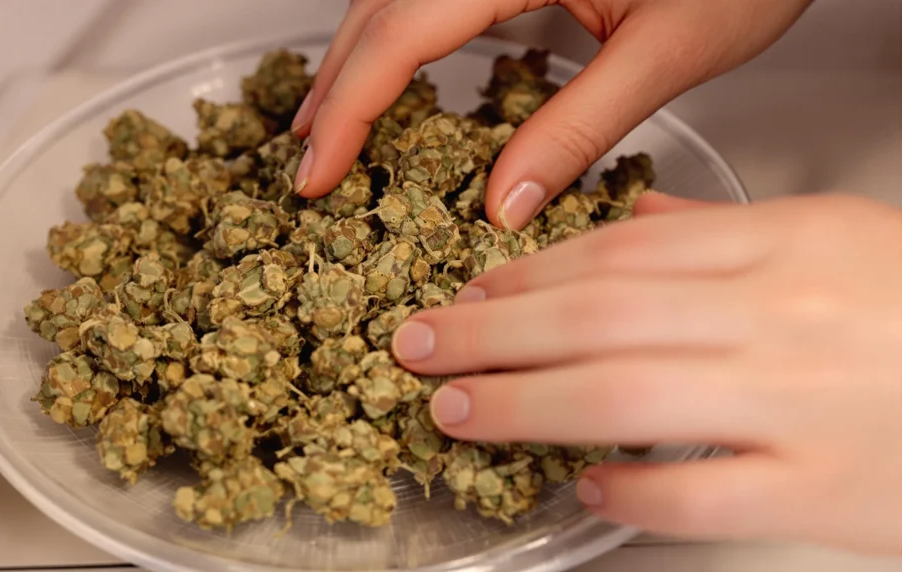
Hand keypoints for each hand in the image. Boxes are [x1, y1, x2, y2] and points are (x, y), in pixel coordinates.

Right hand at [290, 0, 811, 228]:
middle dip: (335, 85)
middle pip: (378, 5)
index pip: (400, 32)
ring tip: (332, 123)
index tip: (316, 170)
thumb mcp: (669, 51)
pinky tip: (396, 72)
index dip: (348, 107)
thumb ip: (578, 127)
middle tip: (308, 159)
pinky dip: (399, 35)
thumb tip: (504, 204)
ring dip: (357, 59)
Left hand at [390, 192, 901, 553]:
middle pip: (597, 317)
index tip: (466, 295)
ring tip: (456, 409)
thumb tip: (634, 227)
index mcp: (786, 243)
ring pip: (625, 394)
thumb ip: (726, 234)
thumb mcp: (835, 241)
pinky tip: (583, 482)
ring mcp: (800, 403)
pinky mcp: (821, 490)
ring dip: (522, 404)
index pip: (619, 256)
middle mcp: (783, 313)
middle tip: (418, 347)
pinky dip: (629, 488)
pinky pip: (699, 493)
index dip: (524, 280)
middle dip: (490, 333)